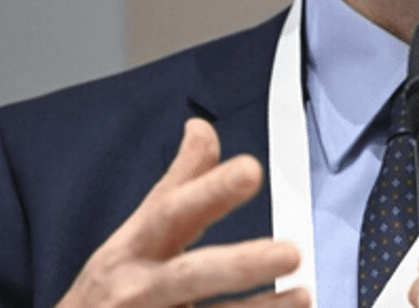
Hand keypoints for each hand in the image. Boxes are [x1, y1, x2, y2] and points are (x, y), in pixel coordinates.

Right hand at [56, 118, 308, 307]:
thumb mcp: (136, 231)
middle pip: (192, 274)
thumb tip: (202, 127)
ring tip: (304, 295)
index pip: (173, 210)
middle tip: (292, 252)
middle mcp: (140, 288)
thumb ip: (179, 182)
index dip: (211, 190)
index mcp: (134, 247)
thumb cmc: (113, 285)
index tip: (252, 169)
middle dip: (241, 264)